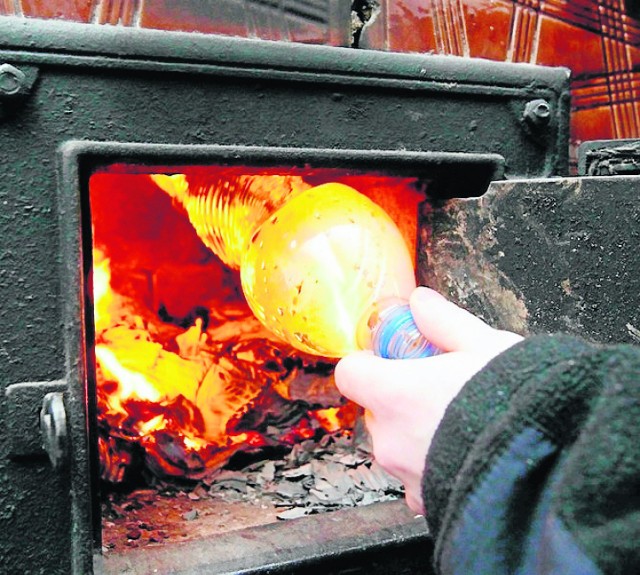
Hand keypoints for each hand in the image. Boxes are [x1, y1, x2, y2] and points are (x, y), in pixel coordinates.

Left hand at [334, 287, 522, 513]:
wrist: (552, 463)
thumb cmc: (517, 402)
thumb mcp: (484, 345)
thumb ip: (442, 321)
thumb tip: (421, 302)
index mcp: (394, 394)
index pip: (350, 373)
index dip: (369, 363)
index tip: (394, 358)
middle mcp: (390, 438)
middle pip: (375, 409)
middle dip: (399, 398)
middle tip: (438, 388)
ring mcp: (405, 474)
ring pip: (396, 444)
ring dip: (416, 432)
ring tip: (461, 422)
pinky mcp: (426, 502)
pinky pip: (417, 477)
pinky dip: (432, 465)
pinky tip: (467, 453)